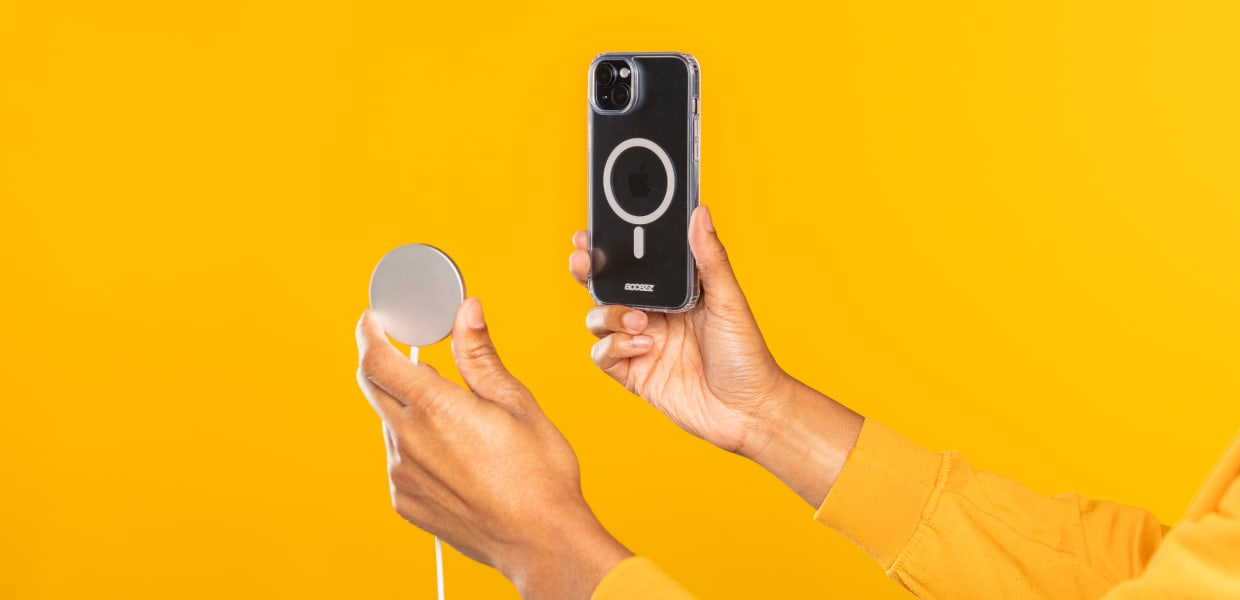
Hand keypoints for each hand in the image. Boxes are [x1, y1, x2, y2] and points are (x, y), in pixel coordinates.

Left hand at [356, 299, 630, 598]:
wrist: (541, 541)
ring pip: (391, 426)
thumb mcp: (515, 402)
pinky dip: (417, 448)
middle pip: (374, 388)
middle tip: (412, 357)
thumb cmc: (539, 475)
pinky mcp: (407, 501)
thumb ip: (480, 355)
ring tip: (457, 422)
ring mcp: (404, 474)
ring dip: (410, 411)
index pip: (377, 360)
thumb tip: (467, 312)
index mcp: (436, 408)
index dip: (369, 334)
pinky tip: (455, 457)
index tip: (373, 323)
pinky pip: (400, 461)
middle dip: (385, 365)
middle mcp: (409, 441)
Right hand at [569, 206, 790, 455]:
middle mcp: (653, 316)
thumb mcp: (729, 301)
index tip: (590, 232)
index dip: (609, 249)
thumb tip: (701, 215)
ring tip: (640, 322)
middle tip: (583, 262)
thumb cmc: (747, 356)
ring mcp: (640, 345)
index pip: (634, 265)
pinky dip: (615, 347)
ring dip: (610, 315)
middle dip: (589, 273)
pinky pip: (603, 355)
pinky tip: (644, 347)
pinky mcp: (634, 374)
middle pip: (606, 288)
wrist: (748, 411)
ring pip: (598, 320)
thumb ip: (710, 259)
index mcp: (673, 293)